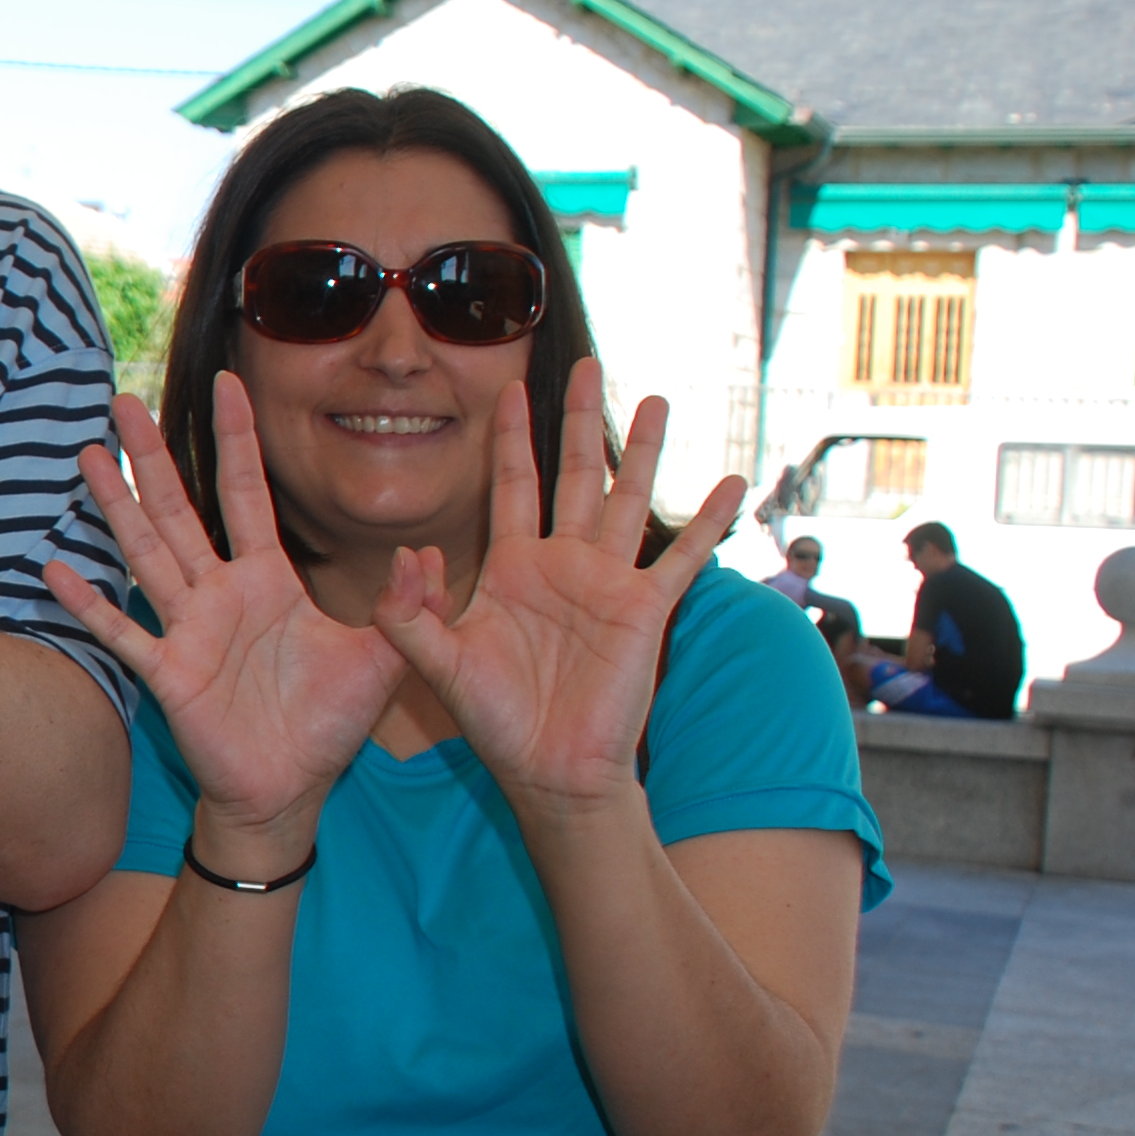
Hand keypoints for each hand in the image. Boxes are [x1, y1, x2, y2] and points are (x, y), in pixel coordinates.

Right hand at [41, 379, 403, 861]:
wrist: (289, 791)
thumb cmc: (328, 725)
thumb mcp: (383, 657)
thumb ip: (404, 606)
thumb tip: (429, 554)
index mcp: (266, 581)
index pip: (247, 494)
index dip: (238, 441)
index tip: (230, 385)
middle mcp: (218, 594)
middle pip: (179, 510)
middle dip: (152, 456)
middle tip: (124, 401)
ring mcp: (187, 630)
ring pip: (144, 554)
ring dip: (116, 508)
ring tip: (86, 457)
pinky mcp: (169, 672)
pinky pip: (123, 631)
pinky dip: (90, 603)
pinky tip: (57, 569)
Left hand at [371, 361, 743, 818]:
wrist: (549, 771)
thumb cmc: (496, 722)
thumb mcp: (436, 662)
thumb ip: (408, 614)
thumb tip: (402, 554)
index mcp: (512, 568)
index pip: (510, 485)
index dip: (509, 438)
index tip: (508, 388)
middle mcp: (562, 565)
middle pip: (575, 474)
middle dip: (578, 420)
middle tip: (586, 364)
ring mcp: (607, 584)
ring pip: (629, 499)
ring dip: (643, 450)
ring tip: (659, 398)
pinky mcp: (644, 611)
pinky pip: (683, 558)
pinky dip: (709, 521)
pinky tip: (733, 482)